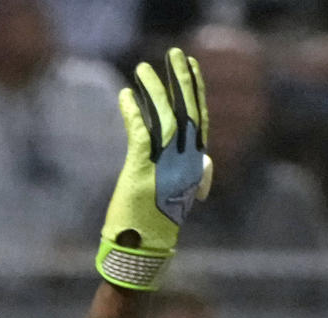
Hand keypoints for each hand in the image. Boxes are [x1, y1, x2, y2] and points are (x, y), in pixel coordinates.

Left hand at [97, 48, 211, 290]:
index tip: (193, 68)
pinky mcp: (141, 170)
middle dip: (181, 79)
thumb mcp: (179, 199)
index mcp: (194, 167)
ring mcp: (164, 166)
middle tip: (175, 54)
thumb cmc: (156, 227)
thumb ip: (191, 178)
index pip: (200, 120)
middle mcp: (185, 163)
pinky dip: (132, 110)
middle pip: (187, 110)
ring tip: (143, 68)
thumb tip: (203, 171)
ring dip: (153, 88)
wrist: (141, 252)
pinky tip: (125, 94)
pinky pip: (139, 131)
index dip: (197, 92)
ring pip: (163, 116)